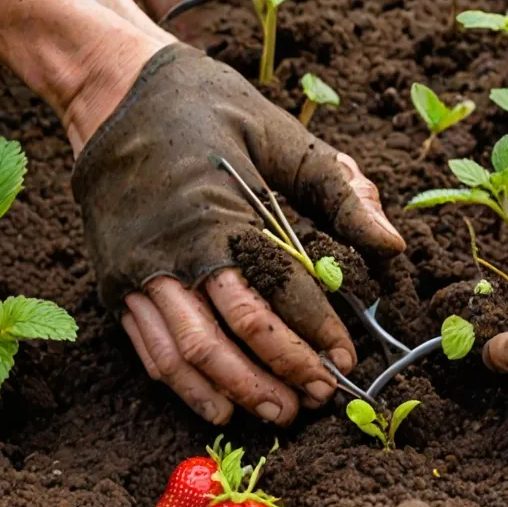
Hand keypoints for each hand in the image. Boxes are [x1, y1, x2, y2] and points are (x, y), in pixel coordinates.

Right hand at [72, 44, 404, 425]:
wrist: (114, 93)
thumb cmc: (208, 109)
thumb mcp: (281, 135)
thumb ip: (338, 191)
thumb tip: (392, 246)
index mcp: (220, 213)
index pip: (279, 292)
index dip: (317, 332)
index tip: (347, 360)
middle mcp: (175, 250)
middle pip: (235, 332)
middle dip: (283, 372)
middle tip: (320, 397)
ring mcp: (138, 271)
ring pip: (190, 352)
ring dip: (237, 390)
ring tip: (279, 413)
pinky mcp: (115, 283)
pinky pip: (151, 349)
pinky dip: (186, 386)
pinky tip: (219, 408)